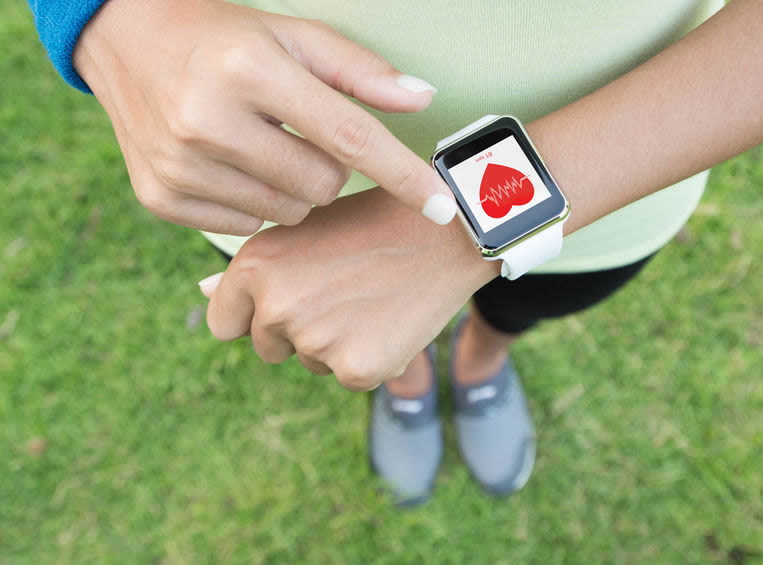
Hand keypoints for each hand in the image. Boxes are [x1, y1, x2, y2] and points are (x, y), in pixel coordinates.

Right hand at [73, 0, 455, 234]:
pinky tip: (231, 166)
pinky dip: (253, 203)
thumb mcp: (293, 35)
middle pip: (322, 185)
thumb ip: (360, 71)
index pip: (350, 136)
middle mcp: (208, 119)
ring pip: (288, 212)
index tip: (444, 207)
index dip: (404, 174)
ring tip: (262, 147)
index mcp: (251, 69)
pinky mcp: (159, 197)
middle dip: (328, 168)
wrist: (125, 41)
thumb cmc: (225, 38)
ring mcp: (179, 164)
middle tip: (299, 136)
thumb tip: (423, 100)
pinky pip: (246, 227)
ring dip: (292, 188)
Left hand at [200, 188, 498, 390]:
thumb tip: (202, 292)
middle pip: (267, 347)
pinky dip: (369, 357)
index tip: (290, 298)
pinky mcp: (356, 369)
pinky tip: (390, 318)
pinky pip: (348, 375)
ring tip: (370, 297)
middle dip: (297, 329)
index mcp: (254, 267)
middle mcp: (275, 307)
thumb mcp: (304, 231)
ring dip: (334, 343)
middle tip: (343, 289)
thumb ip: (255, 270)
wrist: (445, 231)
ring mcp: (314, 341)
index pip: (224, 323)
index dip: (254, 314)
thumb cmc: (371, 223)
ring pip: (310, 361)